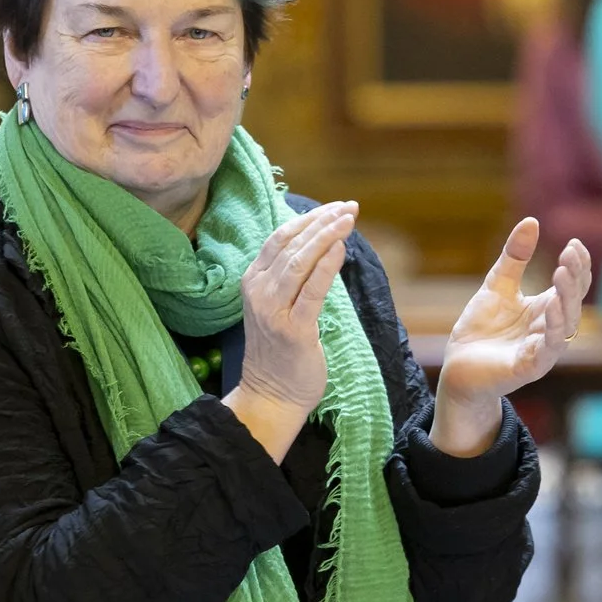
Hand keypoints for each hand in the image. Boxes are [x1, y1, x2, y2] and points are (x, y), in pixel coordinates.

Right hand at [225, 201, 358, 460]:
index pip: (280, 238)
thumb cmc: (280, 350)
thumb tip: (321, 244)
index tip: (335, 208)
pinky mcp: (293, 330)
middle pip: (290, 244)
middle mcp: (258, 291)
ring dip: (326, 236)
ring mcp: (273, 311)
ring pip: (300, 262)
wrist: (271, 394)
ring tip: (349, 219)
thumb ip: (291, 276)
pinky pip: (312, 291)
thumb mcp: (277, 305)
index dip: (308, 219)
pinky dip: (327, 266)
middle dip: (322, 221)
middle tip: (349, 207)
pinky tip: (342, 248)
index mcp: (253, 281)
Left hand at [434, 218, 592, 455]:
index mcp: (547, 309)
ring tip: (562, 274)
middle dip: (574, 278)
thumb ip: (514, 258)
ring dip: (566, 300)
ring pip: (566, 326)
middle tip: (569, 255)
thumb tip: (531, 221)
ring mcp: (543, 350)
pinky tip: (551, 309)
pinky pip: (547, 349)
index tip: (573, 243)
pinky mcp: (529, 367)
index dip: (577, 266)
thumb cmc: (481, 330)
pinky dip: (553, 330)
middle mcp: (551, 329)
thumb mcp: (497, 285)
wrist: (457, 367)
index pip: (573, 286)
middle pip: (573, 302)